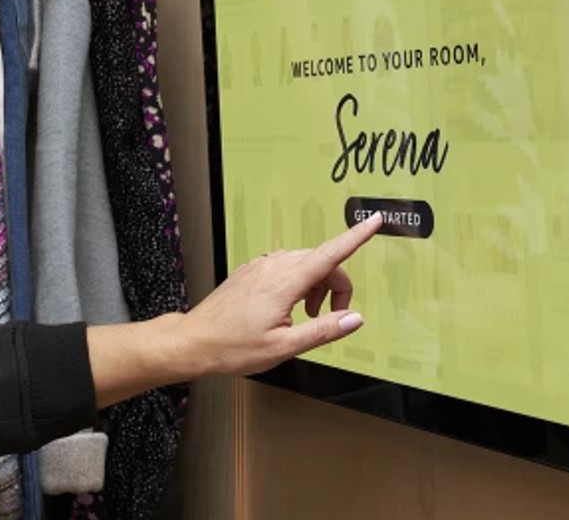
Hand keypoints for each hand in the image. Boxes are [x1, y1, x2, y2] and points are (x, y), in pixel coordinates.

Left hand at [177, 212, 383, 376]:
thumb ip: (323, 330)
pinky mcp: (252, 271)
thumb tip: (354, 318)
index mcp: (285, 282)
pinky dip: (299, 284)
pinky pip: (287, 267)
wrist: (194, 342)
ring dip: (317, 286)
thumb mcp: (284, 347)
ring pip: (305, 264)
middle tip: (333, 317)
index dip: (356, 237)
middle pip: (322, 262)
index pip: (330, 254)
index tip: (373, 222)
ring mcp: (261, 266)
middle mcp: (273, 267)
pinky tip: (288, 309)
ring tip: (307, 317)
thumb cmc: (233, 347)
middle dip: (336, 286)